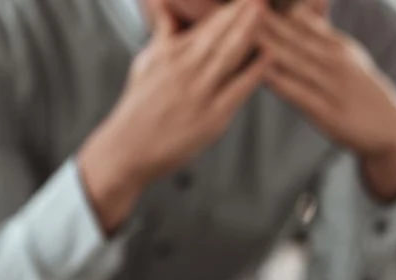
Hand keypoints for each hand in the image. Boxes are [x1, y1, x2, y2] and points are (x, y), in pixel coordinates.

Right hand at [79, 0, 268, 232]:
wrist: (127, 148)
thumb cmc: (140, 106)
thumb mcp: (148, 61)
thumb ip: (163, 32)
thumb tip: (162, 3)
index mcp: (170, 52)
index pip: (205, 22)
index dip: (228, 6)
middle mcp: (184, 68)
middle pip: (218, 32)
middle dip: (241, 10)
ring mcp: (198, 92)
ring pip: (228, 54)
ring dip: (248, 31)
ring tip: (265, 11)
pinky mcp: (210, 117)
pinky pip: (236, 89)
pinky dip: (253, 72)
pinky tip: (268, 57)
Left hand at [261, 3, 395, 199]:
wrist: (390, 128)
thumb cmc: (361, 90)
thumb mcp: (348, 55)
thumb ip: (322, 32)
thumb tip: (305, 5)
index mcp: (338, 45)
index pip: (302, 19)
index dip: (276, 8)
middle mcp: (336, 61)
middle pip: (295, 36)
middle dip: (266, 20)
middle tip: (240, 5)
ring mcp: (334, 87)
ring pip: (296, 62)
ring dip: (269, 45)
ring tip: (244, 30)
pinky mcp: (329, 113)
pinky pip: (301, 94)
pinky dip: (282, 82)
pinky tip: (262, 73)